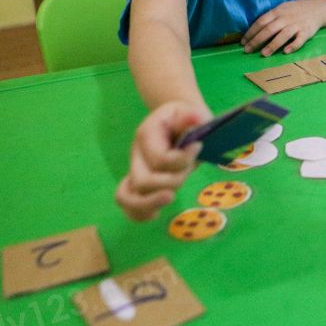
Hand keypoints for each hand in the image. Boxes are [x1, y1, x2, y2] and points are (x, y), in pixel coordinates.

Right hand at [115, 101, 210, 221]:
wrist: (177, 120)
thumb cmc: (186, 118)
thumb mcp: (192, 111)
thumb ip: (192, 116)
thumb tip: (196, 118)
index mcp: (147, 134)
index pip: (159, 158)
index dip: (181, 159)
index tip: (198, 147)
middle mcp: (137, 154)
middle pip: (142, 181)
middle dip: (170, 182)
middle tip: (188, 171)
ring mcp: (136, 170)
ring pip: (127, 197)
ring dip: (150, 203)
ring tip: (170, 198)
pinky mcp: (139, 183)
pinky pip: (128, 205)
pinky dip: (138, 214)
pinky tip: (156, 214)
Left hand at [241, 0, 323, 55]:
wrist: (316, 8)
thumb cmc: (294, 11)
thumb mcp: (281, 9)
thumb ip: (269, 18)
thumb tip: (253, 30)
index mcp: (277, 12)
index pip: (261, 22)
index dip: (251, 32)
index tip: (243, 42)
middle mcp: (286, 18)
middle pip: (269, 29)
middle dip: (257, 40)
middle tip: (247, 50)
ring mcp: (297, 25)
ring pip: (283, 35)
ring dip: (272, 45)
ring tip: (263, 54)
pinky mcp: (306, 32)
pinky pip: (299, 39)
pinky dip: (293, 45)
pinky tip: (285, 52)